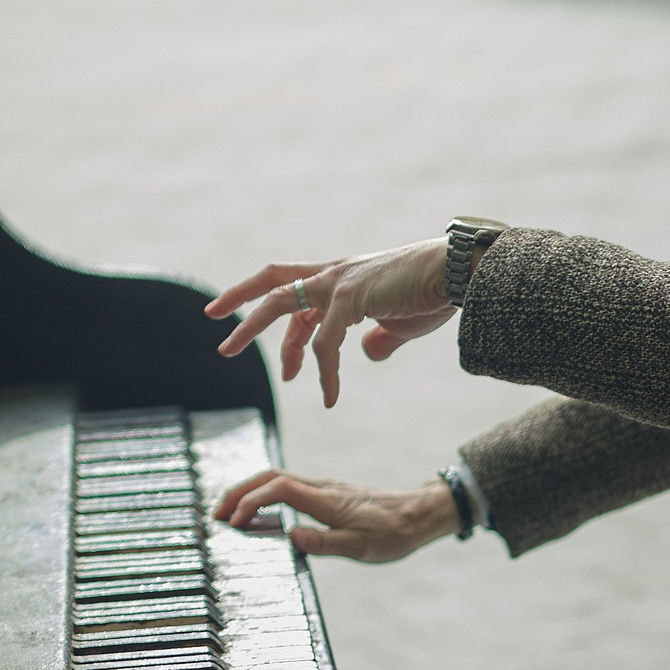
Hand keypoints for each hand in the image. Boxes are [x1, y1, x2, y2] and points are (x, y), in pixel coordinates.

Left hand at [205, 240, 450, 406]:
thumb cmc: (433, 294)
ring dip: (250, 328)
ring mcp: (339, 282)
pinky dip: (322, 372)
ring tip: (227, 351)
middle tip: (212, 322)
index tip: (281, 360)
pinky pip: (325, 342)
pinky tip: (327, 396)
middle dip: (239, 300)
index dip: (281, 323)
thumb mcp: (399, 322)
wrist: (457, 273)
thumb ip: (380, 338)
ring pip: (280, 303)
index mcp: (342, 276)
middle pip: (273, 281)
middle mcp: (333, 273)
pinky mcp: (351, 297)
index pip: (296, 293)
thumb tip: (368, 352)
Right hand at [212, 469, 456, 562]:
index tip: (233, 521)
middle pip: (270, 476)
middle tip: (216, 513)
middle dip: (239, 491)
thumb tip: (291, 537)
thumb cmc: (393, 534)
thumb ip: (325, 543)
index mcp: (326, 500)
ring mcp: (323, 488)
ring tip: (229, 512)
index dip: (251, 500)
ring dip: (250, 491)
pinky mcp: (326, 494)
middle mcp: (321, 488)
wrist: (417, 515)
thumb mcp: (362, 548)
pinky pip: (287, 486)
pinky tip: (259, 511)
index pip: (278, 489)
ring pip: (277, 478)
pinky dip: (264, 494)